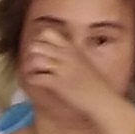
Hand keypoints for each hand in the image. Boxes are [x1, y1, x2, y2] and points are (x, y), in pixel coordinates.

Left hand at [17, 30, 134, 133]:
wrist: (103, 99)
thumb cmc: (98, 84)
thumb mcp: (87, 62)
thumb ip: (75, 55)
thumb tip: (65, 52)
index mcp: (74, 49)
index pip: (49, 33)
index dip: (40, 40)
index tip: (41, 48)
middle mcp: (67, 56)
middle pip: (38, 45)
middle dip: (33, 53)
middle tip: (34, 61)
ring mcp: (62, 69)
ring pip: (35, 59)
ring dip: (31, 66)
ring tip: (33, 70)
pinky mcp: (59, 83)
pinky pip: (37, 78)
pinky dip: (32, 79)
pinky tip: (34, 81)